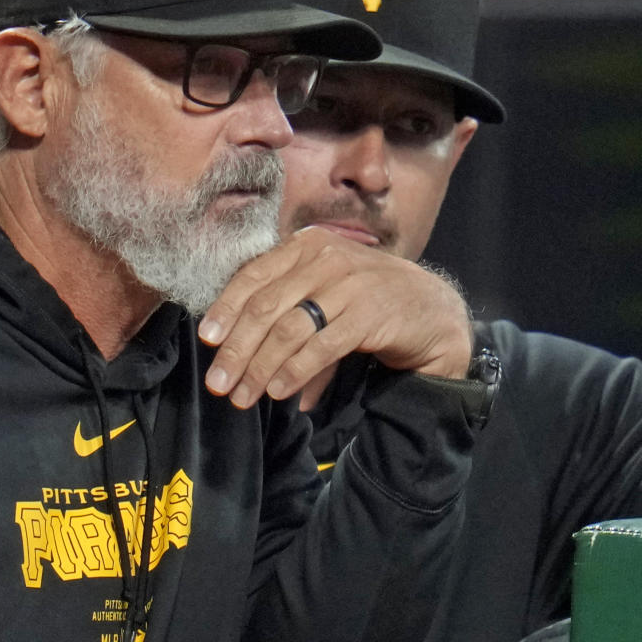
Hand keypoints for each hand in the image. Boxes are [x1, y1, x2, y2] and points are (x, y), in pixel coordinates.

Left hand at [198, 226, 472, 408]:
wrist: (433, 311)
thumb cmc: (368, 301)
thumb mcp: (324, 288)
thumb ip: (285, 304)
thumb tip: (233, 345)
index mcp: (308, 244)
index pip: (253, 275)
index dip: (225, 308)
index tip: (208, 340)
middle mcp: (327, 257)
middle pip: (265, 306)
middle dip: (237, 349)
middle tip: (218, 383)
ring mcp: (351, 283)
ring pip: (289, 330)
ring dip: (260, 368)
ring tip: (244, 396)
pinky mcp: (371, 314)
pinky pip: (321, 346)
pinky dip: (295, 371)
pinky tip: (280, 391)